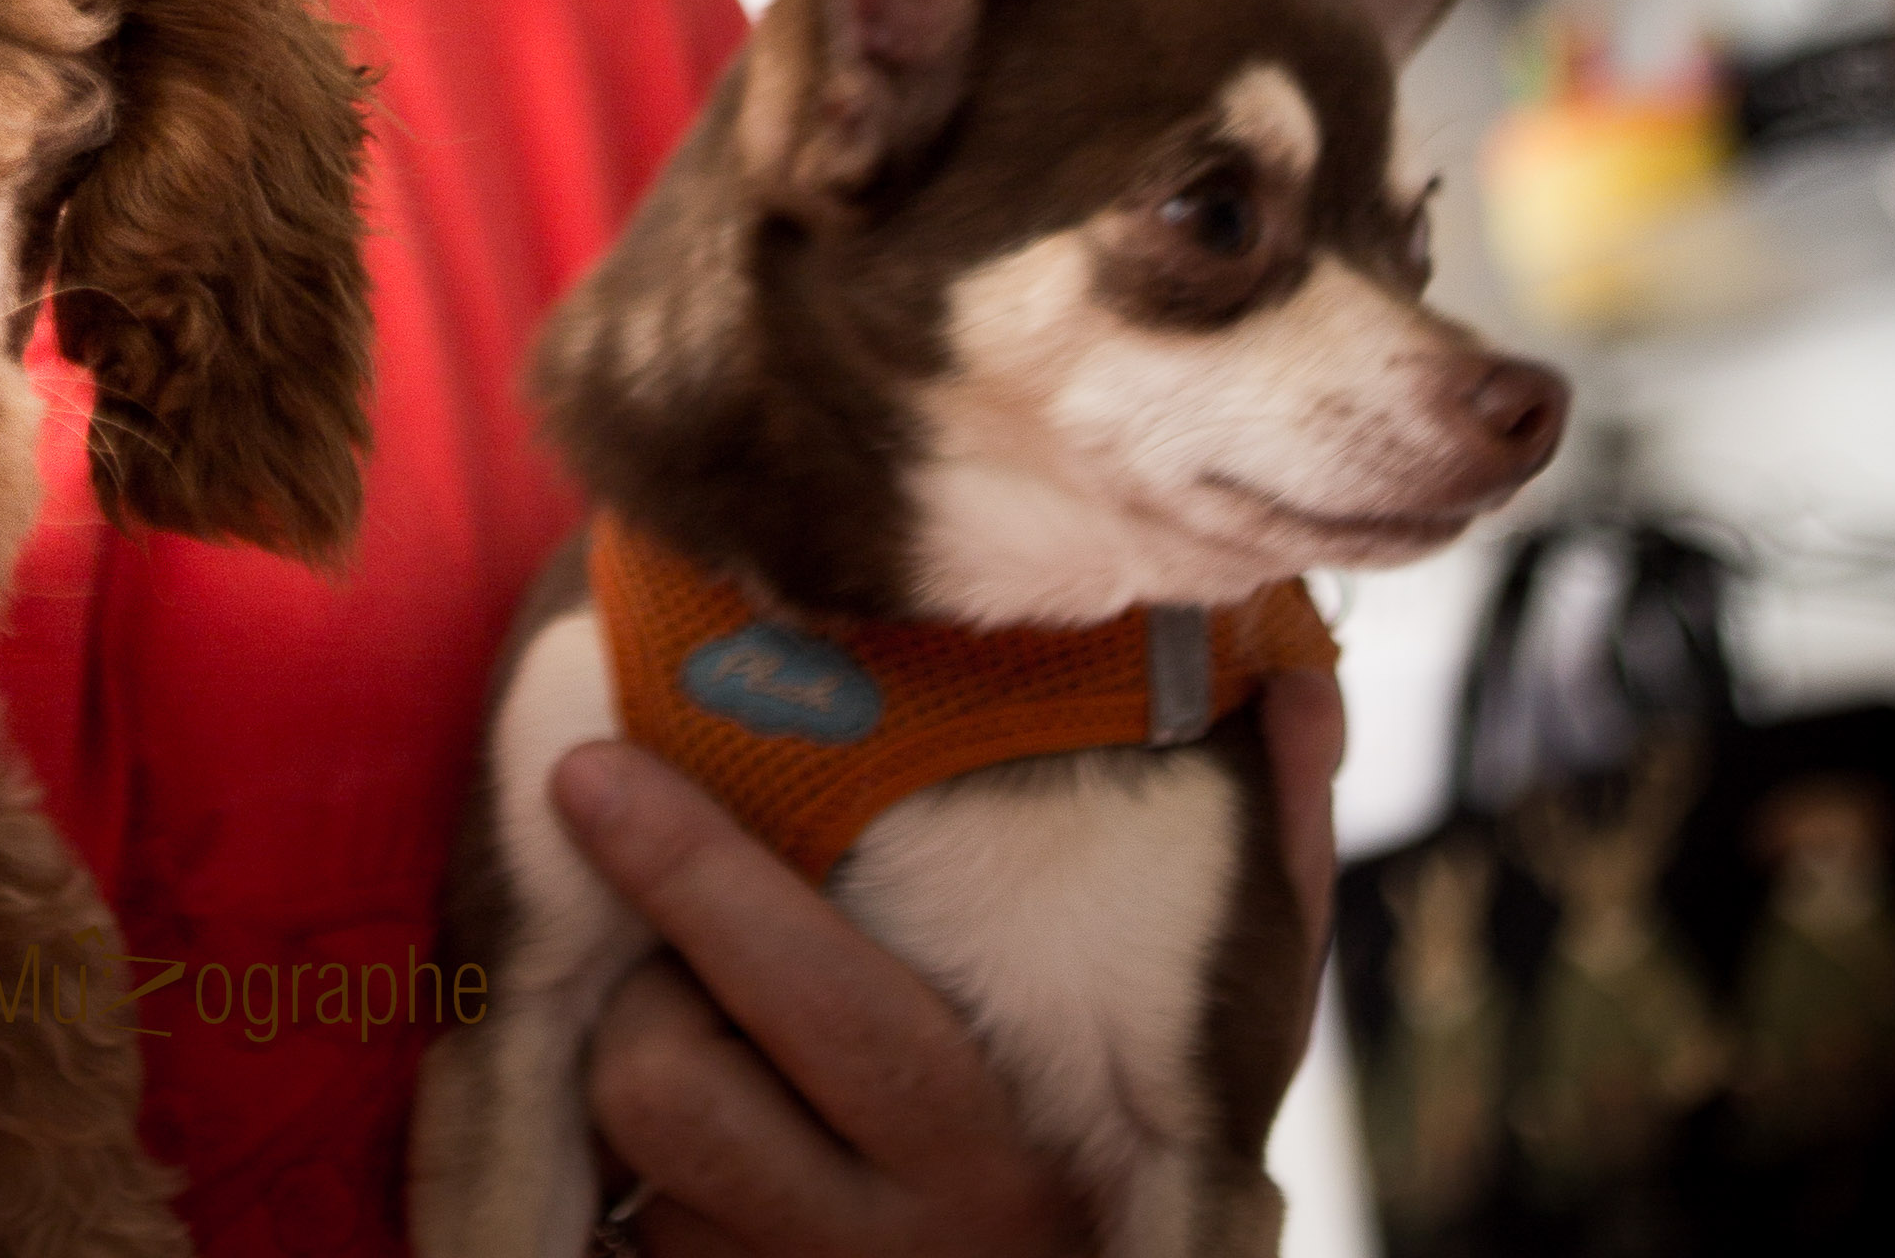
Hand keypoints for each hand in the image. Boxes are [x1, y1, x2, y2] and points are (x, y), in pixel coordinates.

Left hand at [553, 676, 1348, 1255]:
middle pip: (671, 1074)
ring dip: (631, 1029)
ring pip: (629, 1130)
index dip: (697, 882)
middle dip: (628, 924)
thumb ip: (1269, 868)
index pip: (825, 1005)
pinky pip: (621, 1211)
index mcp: (1016, 1147)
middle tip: (591, 779)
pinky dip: (628, 1131)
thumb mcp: (1224, 1031)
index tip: (589, 765)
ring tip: (698, 956)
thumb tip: (1306, 691)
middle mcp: (899, 1239)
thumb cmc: (1146, 1132)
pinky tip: (693, 1057)